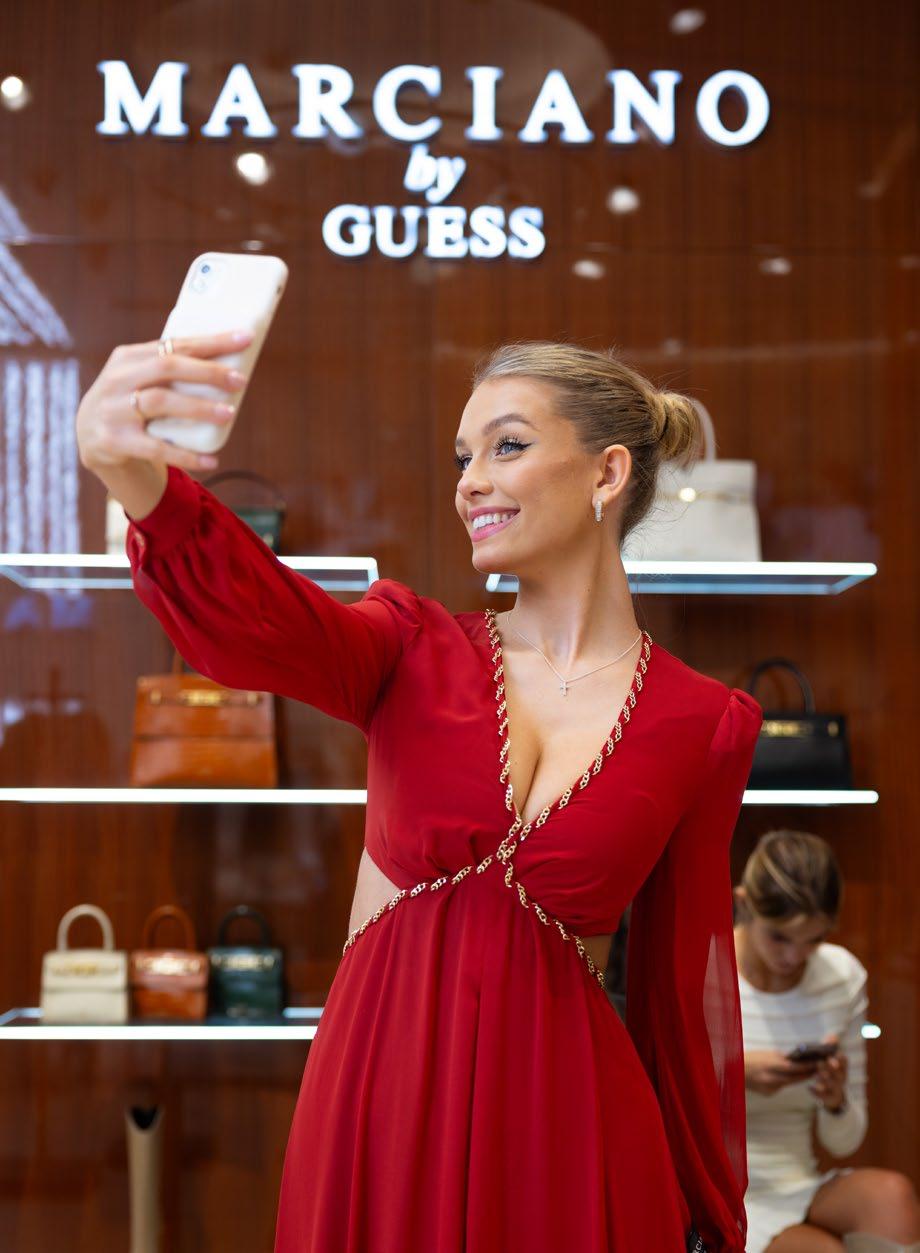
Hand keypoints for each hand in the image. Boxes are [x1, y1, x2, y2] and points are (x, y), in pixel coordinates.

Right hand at [76, 329, 252, 474]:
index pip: (174, 344)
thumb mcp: (140, 380)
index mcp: (127, 357)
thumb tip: (230, 367)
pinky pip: (156, 448)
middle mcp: (117, 380)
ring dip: (198, 408)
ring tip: (229, 414)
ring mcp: (113, 410)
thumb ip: (170, 371)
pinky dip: (187, 455)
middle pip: (167, 367)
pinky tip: (212, 460)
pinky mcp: (114, 442)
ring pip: (160, 402)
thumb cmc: (130, 404)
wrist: (89, 438)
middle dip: (207, 372)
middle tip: (240, 381)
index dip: (210, 341)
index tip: (243, 338)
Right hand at [745, 1048, 819, 1095]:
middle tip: (817, 1070)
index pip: (795, 1067)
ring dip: (797, 1078)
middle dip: (806, 1074)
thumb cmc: (751, 1058)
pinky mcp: (768, 1093)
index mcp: (771, 1065)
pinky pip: (780, 1087)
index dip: (807, 1066)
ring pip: (789, 1083)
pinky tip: (785, 1077)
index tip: (817, 1063)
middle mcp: (772, 1078)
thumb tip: (797, 1060)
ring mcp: (770, 1088)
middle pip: (795, 1078)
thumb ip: (782, 1058)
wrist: (735, 1071)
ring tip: (807, 1073)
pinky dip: (784, 1082)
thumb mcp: (767, 1054)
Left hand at [808, 1033, 847, 1110]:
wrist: (834, 1096)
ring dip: (825, 1080)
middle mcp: (842, 1079)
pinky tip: (809, 1088)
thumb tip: (833, 1035)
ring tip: (817, 1075)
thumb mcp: (832, 1062)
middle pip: (838, 1074)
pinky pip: (824, 1097)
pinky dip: (817, 1093)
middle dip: (830, 1068)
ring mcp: (837, 1090)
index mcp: (842, 1069)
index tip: (835, 1054)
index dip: (841, 1059)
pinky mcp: (830, 1098)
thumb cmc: (830, 1073)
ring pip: (832, 1085)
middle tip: (820, 1062)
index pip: (844, 1063)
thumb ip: (831, 1049)